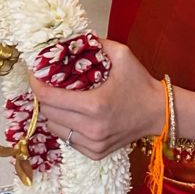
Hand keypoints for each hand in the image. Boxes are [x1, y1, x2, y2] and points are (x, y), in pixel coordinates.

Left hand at [29, 39, 165, 159]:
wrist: (159, 113)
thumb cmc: (141, 84)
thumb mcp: (122, 55)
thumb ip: (96, 43)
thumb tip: (69, 39)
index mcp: (94, 105)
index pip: (48, 98)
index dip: (36, 84)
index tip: (35, 73)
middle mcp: (91, 128)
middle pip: (47, 113)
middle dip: (43, 97)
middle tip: (48, 84)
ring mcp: (93, 144)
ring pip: (54, 128)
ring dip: (53, 113)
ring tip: (61, 100)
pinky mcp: (96, 153)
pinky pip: (68, 139)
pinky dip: (66, 127)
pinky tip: (75, 115)